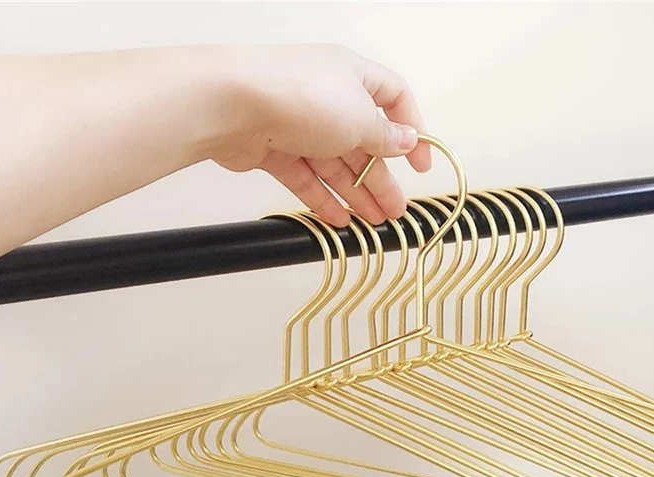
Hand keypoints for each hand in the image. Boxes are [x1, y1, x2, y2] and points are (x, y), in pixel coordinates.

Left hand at [204, 44, 430, 226]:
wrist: (233, 105)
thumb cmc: (297, 95)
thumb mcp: (360, 119)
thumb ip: (385, 137)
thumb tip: (406, 141)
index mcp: (353, 76)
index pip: (394, 100)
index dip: (412, 131)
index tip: (420, 163)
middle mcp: (327, 97)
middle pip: (363, 142)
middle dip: (381, 178)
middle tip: (396, 209)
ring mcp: (299, 124)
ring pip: (336, 164)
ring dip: (357, 194)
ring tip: (373, 223)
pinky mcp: (275, 148)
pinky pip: (307, 178)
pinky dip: (324, 199)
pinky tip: (340, 220)